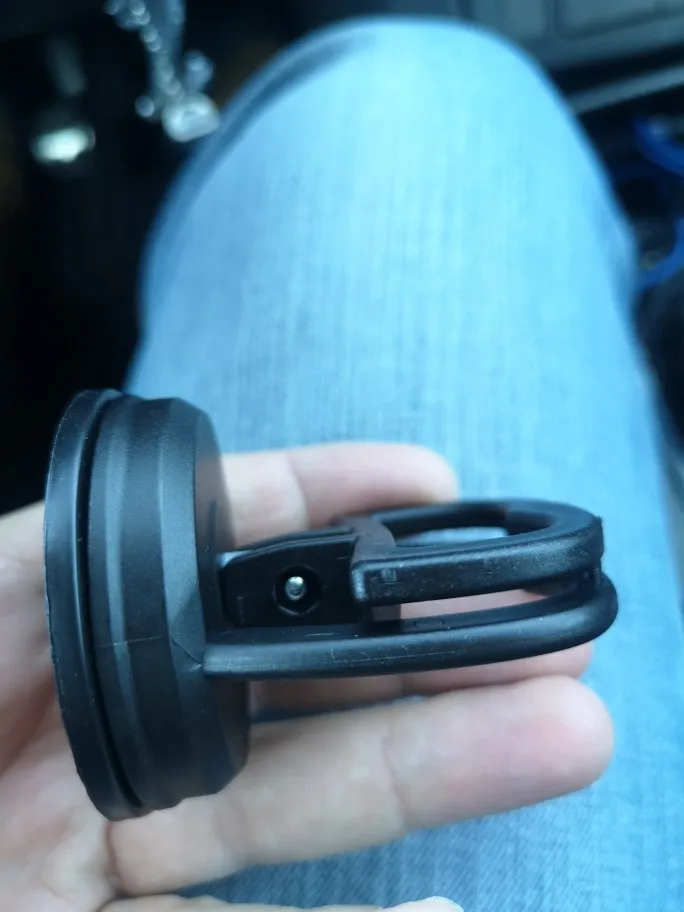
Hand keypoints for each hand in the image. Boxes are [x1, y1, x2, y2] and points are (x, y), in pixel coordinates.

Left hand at [0, 443, 612, 911]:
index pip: (161, 548)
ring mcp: (83, 856)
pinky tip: (448, 911)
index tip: (416, 487)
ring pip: (279, 803)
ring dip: (422, 774)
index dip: (294, 502)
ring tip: (553, 736)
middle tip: (538, 630)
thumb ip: (7, 593)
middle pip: (258, 676)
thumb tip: (113, 526)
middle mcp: (54, 741)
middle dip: (408, 646)